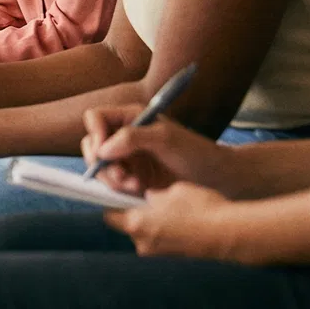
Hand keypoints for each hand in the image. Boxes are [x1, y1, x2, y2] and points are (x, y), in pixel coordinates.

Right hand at [83, 109, 232, 196]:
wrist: (217, 179)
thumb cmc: (196, 152)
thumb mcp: (165, 138)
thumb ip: (133, 138)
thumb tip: (103, 149)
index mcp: (130, 117)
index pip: (96, 118)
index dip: (95, 133)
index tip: (104, 153)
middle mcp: (123, 136)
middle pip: (92, 145)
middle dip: (101, 163)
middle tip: (121, 176)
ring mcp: (126, 158)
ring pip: (99, 167)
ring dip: (112, 179)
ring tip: (135, 185)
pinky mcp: (131, 177)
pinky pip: (111, 183)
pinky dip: (119, 189)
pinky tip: (139, 190)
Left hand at [106, 183, 238, 259]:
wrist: (232, 235)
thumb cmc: (202, 208)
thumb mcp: (174, 190)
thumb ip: (155, 195)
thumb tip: (150, 200)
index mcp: (136, 224)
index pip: (110, 216)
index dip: (113, 205)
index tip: (120, 197)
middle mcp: (143, 245)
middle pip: (130, 228)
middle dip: (139, 216)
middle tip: (155, 203)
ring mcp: (159, 256)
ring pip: (149, 236)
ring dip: (156, 226)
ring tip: (177, 214)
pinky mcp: (175, 261)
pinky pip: (165, 244)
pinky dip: (170, 235)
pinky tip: (187, 225)